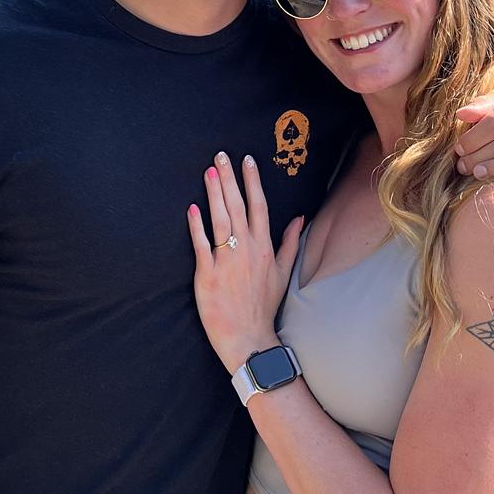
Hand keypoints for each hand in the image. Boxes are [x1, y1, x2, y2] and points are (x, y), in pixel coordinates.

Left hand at [188, 151, 302, 372]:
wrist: (249, 338)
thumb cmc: (264, 306)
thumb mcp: (284, 273)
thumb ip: (291, 243)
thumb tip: (301, 219)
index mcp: (265, 247)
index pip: (259, 206)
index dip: (252, 182)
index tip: (247, 160)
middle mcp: (247, 250)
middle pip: (237, 207)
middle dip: (229, 179)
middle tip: (221, 155)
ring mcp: (227, 261)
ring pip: (220, 220)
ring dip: (214, 194)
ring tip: (208, 171)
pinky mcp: (207, 275)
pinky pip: (201, 245)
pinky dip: (196, 227)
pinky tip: (192, 209)